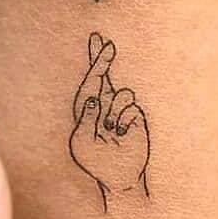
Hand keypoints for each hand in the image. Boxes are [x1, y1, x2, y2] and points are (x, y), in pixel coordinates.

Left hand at [69, 32, 149, 210]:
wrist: (119, 177)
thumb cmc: (95, 162)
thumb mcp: (81, 142)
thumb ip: (86, 119)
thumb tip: (94, 99)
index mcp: (87, 108)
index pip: (90, 80)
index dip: (95, 62)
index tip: (99, 41)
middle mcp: (104, 104)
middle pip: (104, 74)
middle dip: (102, 58)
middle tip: (105, 42)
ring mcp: (121, 110)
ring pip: (120, 94)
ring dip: (113, 112)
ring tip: (110, 130)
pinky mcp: (135, 117)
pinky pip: (130, 108)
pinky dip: (123, 121)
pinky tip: (121, 134)